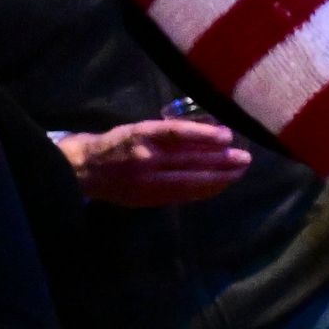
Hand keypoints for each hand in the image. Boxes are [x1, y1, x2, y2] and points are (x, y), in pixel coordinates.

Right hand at [54, 117, 252, 207]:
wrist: (82, 169)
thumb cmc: (117, 143)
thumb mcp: (140, 130)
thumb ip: (169, 134)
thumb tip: (210, 134)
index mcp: (141, 135)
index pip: (176, 134)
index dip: (203, 135)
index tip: (227, 136)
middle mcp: (144, 159)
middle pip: (188, 160)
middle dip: (220, 161)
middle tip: (245, 158)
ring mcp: (146, 182)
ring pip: (188, 181)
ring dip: (217, 178)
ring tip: (238, 172)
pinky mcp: (146, 198)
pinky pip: (181, 195)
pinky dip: (203, 191)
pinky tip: (220, 186)